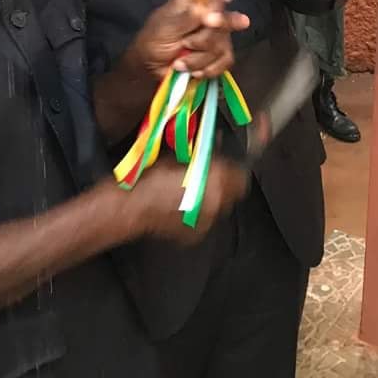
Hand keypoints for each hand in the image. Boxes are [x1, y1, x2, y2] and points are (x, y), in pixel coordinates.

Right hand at [129, 157, 247, 244]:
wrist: (135, 206)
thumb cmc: (153, 179)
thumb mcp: (180, 157)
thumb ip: (202, 153)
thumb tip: (215, 145)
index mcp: (216, 179)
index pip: (242, 175)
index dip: (234, 170)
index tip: (227, 167)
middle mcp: (217, 201)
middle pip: (234, 193)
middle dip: (225, 185)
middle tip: (210, 178)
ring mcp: (208, 220)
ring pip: (220, 207)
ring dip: (212, 199)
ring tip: (194, 192)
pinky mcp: (197, 232)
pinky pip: (205, 220)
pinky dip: (199, 213)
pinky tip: (184, 206)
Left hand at [131, 0, 249, 80]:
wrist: (151, 67)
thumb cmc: (154, 40)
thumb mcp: (165, 27)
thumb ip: (187, 17)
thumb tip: (206, 10)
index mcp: (193, 0)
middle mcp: (209, 14)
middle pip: (223, 21)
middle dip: (204, 39)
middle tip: (187, 43)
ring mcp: (217, 34)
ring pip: (223, 44)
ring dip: (198, 58)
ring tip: (179, 61)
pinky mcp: (220, 54)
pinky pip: (226, 60)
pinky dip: (209, 69)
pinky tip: (194, 71)